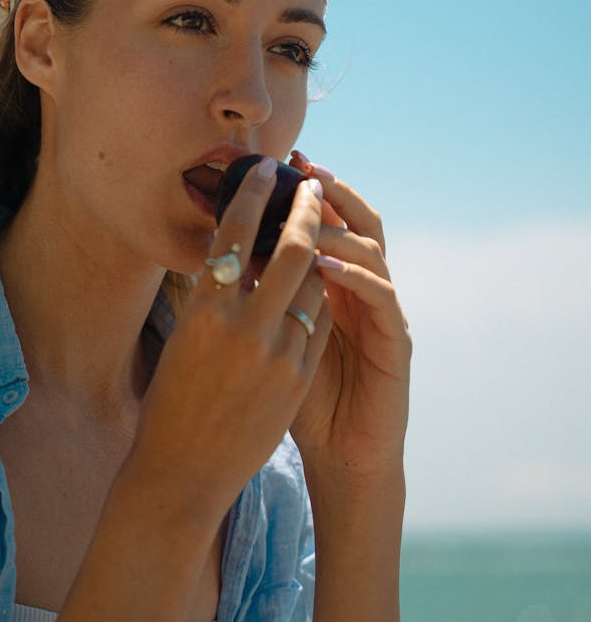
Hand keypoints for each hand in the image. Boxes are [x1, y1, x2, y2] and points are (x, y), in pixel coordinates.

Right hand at [128, 158, 332, 531]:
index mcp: (204, 311)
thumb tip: (235, 251)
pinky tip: (313, 288)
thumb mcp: (184, 337)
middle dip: (305, 211)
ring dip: (315, 257)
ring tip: (315, 237)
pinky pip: (317, 323)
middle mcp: (243, 327)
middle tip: (311, 188)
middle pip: (291, 249)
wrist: (185, 471)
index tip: (264, 168)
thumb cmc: (172, 400)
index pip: (235, 233)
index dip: (253, 193)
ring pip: (313, 285)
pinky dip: (316, 299)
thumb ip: (213, 296)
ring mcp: (278, 354)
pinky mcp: (299, 379)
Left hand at [287, 152, 411, 478]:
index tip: (276, 165)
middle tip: (303, 166)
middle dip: (330, 192)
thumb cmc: (300, 399)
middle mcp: (362, 292)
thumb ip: (264, 299)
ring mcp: (382, 314)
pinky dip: (354, 276)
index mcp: (335, 287)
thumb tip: (225, 254)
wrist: (340, 457)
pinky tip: (325, 266)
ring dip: (338, 228)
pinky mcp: (396, 343)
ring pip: (371, 252)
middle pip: (355, 224)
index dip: (306, 194)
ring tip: (308, 211)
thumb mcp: (275, 339)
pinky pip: (381, 298)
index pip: (326, 226)